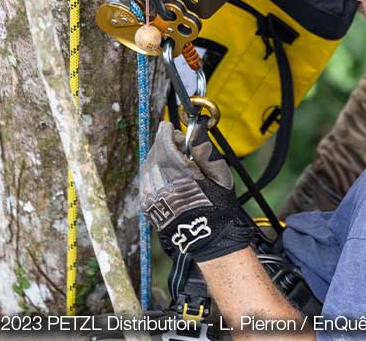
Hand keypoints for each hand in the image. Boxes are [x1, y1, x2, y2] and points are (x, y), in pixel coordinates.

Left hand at [139, 121, 253, 260]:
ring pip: (148, 165)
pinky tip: (167, 174)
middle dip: (164, 144)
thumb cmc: (218, 205)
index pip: (164, 145)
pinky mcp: (145, 203)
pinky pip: (145, 178)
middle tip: (178, 145)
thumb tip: (194, 131)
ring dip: (158, 157)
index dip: (166, 133)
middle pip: (155, 153)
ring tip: (174, 161)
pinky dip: (153, 171)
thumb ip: (205, 151)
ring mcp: (150, 195)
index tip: (169, 126)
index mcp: (180, 176)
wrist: (205, 237)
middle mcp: (161, 184)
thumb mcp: (220, 176)